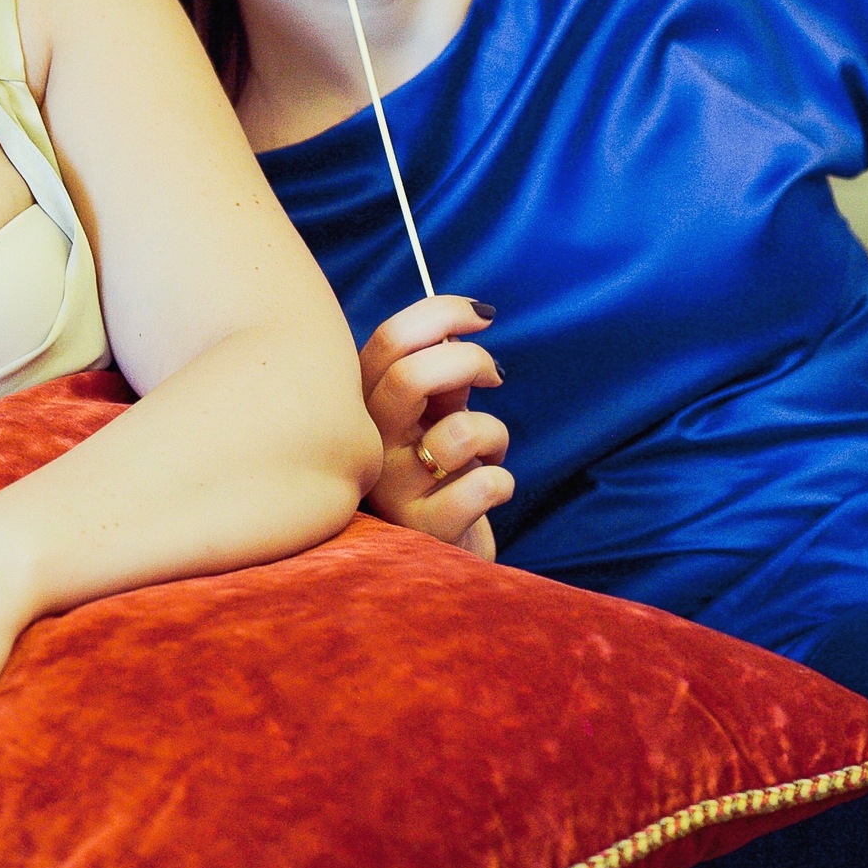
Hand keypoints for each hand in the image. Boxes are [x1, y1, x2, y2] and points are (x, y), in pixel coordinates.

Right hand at [361, 296, 511, 560]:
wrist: (440, 555)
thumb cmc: (441, 471)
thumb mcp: (433, 413)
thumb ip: (438, 372)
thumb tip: (459, 320)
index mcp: (365, 405)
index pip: (388, 340)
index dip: (440, 312)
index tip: (482, 316)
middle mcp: (368, 445)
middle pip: (408, 376)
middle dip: (468, 361)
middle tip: (494, 376)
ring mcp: (391, 491)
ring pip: (458, 433)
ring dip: (494, 434)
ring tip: (487, 452)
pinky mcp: (425, 531)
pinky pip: (483, 486)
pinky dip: (501, 481)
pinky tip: (490, 491)